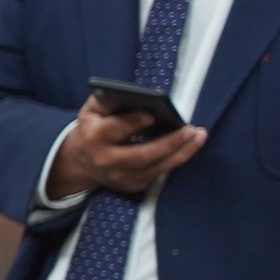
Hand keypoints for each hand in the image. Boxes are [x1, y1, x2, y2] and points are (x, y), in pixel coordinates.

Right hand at [48, 96, 207, 200]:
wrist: (80, 162)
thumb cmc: (91, 129)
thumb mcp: (90, 112)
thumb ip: (106, 100)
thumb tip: (132, 94)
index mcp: (94, 138)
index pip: (115, 130)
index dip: (134, 122)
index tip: (154, 114)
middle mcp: (106, 161)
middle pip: (142, 154)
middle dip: (170, 142)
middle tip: (191, 130)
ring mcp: (120, 176)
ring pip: (156, 167)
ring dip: (181, 153)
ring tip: (199, 136)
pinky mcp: (132, 185)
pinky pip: (159, 173)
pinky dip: (176, 159)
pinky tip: (189, 147)